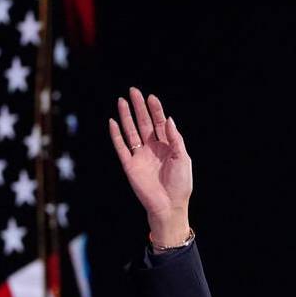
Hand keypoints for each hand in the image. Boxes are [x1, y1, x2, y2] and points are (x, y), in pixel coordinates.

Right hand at [108, 87, 192, 242]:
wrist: (169, 206)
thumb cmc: (180, 184)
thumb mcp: (182, 159)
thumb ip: (175, 139)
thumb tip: (168, 119)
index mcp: (167, 146)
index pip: (159, 123)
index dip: (155, 110)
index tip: (151, 97)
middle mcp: (152, 148)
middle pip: (143, 123)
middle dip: (139, 107)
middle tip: (133, 91)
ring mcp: (140, 156)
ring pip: (131, 131)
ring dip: (126, 116)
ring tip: (121, 101)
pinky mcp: (130, 165)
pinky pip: (121, 147)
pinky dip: (116, 135)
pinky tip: (112, 122)